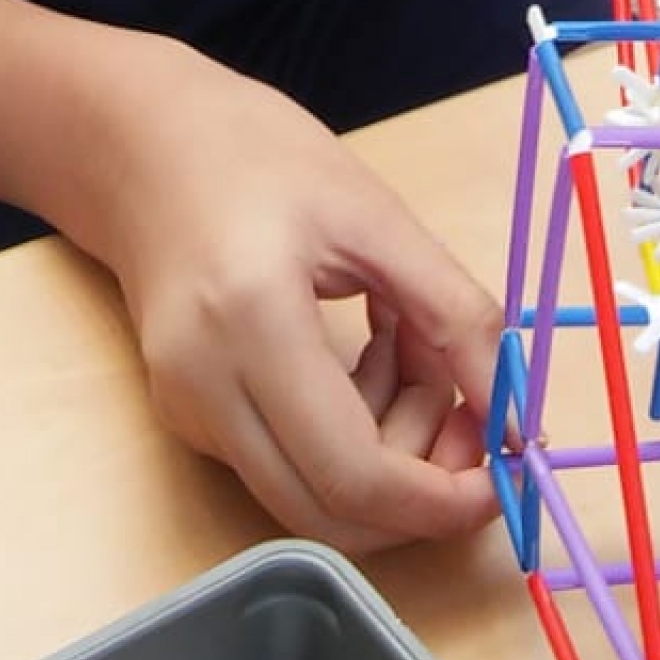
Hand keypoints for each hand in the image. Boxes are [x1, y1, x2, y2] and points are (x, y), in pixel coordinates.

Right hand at [102, 41, 501, 551]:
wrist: (144, 145)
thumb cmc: (261, 156)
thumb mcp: (379, 217)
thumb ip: (457, 318)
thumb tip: (515, 418)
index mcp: (251, 320)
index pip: (353, 473)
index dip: (440, 499)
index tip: (504, 474)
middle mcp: (203, 387)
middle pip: (329, 515)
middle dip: (419, 490)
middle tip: (469, 411)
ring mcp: (186, 412)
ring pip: (309, 499)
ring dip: (386, 457)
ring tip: (412, 351)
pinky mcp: (186, 418)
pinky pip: (284, 466)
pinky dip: (346, 437)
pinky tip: (366, 359)